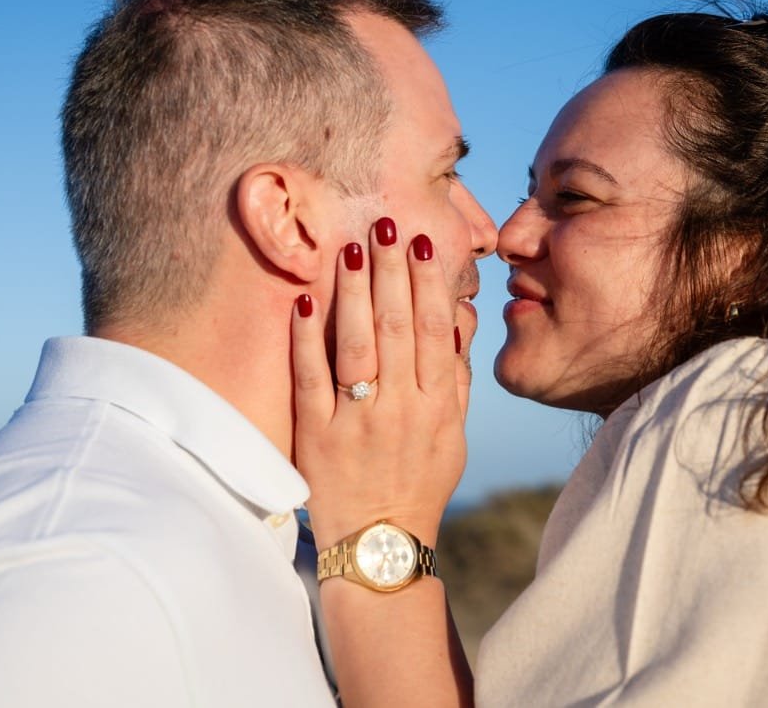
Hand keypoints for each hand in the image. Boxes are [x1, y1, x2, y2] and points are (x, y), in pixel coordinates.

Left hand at [291, 217, 464, 549]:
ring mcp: (357, 420)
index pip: (434, 331)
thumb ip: (456, 378)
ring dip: (355, 292)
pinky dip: (308, 338)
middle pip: (398, 327)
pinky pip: (311, 378)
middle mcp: (401, 408)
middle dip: (391, 271)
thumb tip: (460, 319)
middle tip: (384, 223)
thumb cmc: (420, 483)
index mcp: (436, 406)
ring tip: (350, 247)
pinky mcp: (317, 434)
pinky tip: (307, 300)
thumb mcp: (454, 435)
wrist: (381, 544)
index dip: (427, 283)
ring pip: (358, 345)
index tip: (420, 242)